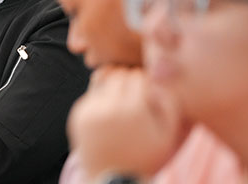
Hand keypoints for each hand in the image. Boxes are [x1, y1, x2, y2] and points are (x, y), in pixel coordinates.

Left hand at [68, 67, 185, 181]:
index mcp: (133, 111)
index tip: (149, 94)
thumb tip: (159, 74)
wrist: (113, 181)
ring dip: (113, 85)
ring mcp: (90, 110)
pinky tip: (109, 114)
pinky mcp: (77, 115)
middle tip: (135, 95)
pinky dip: (100, 97)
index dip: (146, 82)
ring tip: (122, 101)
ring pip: (102, 79)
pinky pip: (91, 93)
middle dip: (128, 81)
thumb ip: (169, 102)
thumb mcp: (168, 135)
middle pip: (119, 74)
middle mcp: (109, 107)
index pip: (138, 75)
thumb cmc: (146, 157)